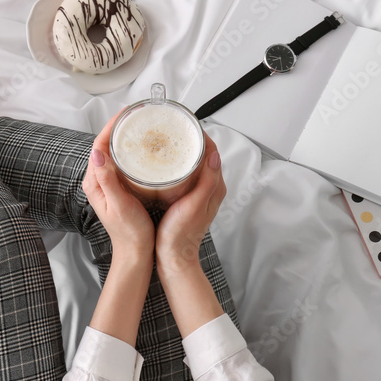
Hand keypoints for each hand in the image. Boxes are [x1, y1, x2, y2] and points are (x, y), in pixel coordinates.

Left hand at [82, 111, 155, 261]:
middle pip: (106, 144)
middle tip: (137, 114)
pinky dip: (132, 150)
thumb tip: (98, 154)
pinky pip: (124, 161)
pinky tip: (144, 147)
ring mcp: (110, 183)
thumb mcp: (119, 205)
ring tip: (141, 124)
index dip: (111, 126)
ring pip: (115, 152)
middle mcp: (100, 180)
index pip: (98, 145)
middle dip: (119, 127)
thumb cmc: (129, 233)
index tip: (125, 114)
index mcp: (95, 182)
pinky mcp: (121, 186)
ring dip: (125, 137)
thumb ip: (107, 181)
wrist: (136, 253)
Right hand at [155, 132, 225, 271]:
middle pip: (203, 154)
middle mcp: (210, 187)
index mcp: (215, 187)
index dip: (201, 134)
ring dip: (184, 150)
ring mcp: (199, 192)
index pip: (212, 151)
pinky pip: (186, 172)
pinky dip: (178, 162)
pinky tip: (165, 161)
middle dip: (191, 138)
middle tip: (174, 127)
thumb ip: (207, 181)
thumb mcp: (194, 205)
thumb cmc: (180, 235)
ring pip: (194, 162)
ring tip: (168, 139)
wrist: (173, 258)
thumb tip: (213, 154)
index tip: (186, 122)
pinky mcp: (188, 197)